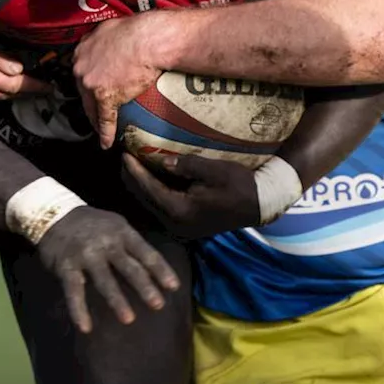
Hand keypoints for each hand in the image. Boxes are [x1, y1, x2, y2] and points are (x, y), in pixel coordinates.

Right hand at [0, 41, 51, 100]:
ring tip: (30, 89)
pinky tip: (6, 87)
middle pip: (8, 95)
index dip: (34, 86)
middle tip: (45, 89)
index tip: (48, 87)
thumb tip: (18, 69)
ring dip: (15, 94)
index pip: (15, 85)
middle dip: (28, 92)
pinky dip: (0, 92)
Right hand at [36, 206, 180, 333]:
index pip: (146, 252)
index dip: (161, 270)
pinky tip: (85, 327)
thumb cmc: (91, 224)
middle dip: (144, 286)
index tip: (173, 287)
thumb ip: (130, 245)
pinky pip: (74, 291)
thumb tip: (152, 270)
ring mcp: (86, 255)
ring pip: (104, 280)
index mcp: (122, 232)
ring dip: (117, 300)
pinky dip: (79, 310)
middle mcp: (106, 243)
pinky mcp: (66, 266)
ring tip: (129, 319)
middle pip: (129, 267)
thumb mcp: (115, 225)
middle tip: (158, 304)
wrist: (53, 213)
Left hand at [74, 14, 166, 147]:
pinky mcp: (106, 96)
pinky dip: (105, 132)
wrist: (149, 40)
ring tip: (99, 129)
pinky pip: (104, 118)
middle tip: (95, 110)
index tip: (91, 89)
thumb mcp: (111, 28)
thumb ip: (102, 38)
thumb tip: (106, 41)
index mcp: (82, 49)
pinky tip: (106, 142)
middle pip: (82, 90)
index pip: (81, 71)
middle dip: (88, 101)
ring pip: (90, 106)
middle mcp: (81, 66)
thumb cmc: (136, 31)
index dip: (87, 82)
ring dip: (94, 119)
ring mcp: (91, 83)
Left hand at [122, 153, 259, 238]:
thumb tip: (162, 161)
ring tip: (131, 168)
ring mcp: (181, 228)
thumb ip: (186, 165)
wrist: (260, 205)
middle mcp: (177, 223)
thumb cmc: (240, 185)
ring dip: (140, 187)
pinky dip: (152, 194)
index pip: (150, 188)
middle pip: (146, 200)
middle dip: (132, 179)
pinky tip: (148, 181)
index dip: (135, 171)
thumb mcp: (214, 170)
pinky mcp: (186, 226)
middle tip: (123, 159)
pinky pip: (161, 209)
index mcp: (181, 210)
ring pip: (151, 206)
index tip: (124, 155)